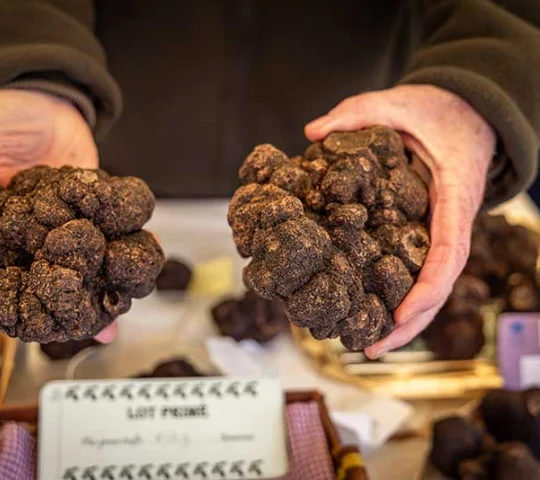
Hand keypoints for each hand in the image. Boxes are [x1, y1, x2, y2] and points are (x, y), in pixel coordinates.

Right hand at [0, 89, 116, 342]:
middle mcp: (32, 227)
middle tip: (71, 333)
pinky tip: (136, 266)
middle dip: (55, 302)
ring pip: (77, 259)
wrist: (44, 93)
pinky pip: (107, 228)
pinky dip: (122, 245)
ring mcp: (64, 219)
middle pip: (40, 271)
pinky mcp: (92, 204)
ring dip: (93, 285)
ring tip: (111, 319)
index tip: (8, 320)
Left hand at [305, 84, 495, 358]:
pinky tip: (375, 314)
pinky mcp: (428, 231)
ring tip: (369, 347)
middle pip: (440, 283)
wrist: (467, 111)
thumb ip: (357, 113)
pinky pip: (420, 269)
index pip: (449, 248)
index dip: (428, 287)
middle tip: (372, 349)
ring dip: (407, 320)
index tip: (402, 314)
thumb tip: (311, 133)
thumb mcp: (397, 101)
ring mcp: (441, 229)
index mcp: (453, 194)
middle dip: (412, 321)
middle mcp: (451, 221)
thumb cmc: (437, 109)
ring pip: (432, 284)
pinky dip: (402, 296)